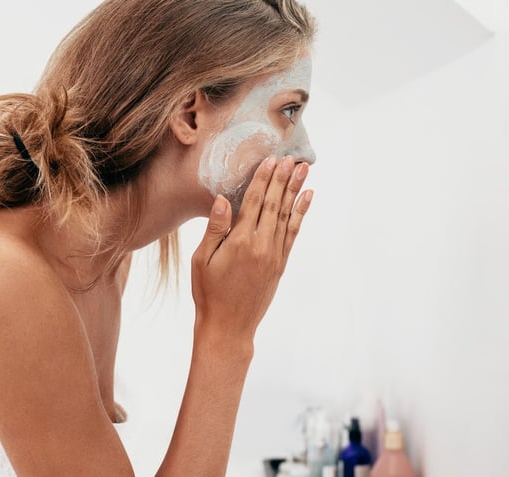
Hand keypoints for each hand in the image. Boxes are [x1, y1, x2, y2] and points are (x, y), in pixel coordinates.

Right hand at [191, 156, 312, 340]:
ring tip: (303, 169)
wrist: (229, 326)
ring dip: (295, 190)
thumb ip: (215, 229)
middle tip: (291, 157)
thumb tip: (221, 200)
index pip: (253, 202)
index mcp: (240, 242)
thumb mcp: (202, 260)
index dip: (263, 180)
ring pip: (287, 215)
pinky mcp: (280, 264)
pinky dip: (301, 213)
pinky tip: (306, 198)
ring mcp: (274, 255)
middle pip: (273, 204)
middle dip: (282, 179)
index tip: (271, 160)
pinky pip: (293, 232)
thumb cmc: (209, 293)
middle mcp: (262, 245)